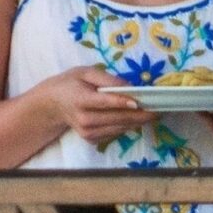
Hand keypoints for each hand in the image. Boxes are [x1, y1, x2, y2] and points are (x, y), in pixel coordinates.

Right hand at [35, 66, 155, 143]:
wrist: (53, 105)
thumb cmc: (71, 83)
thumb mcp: (85, 72)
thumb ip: (107, 79)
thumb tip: (129, 87)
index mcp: (81, 99)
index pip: (105, 102)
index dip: (123, 102)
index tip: (140, 102)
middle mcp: (84, 119)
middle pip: (116, 118)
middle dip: (140, 115)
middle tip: (159, 110)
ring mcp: (87, 132)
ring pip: (119, 128)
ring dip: (138, 122)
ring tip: (155, 114)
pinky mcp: (91, 139)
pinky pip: (114, 133)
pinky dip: (127, 126)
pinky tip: (138, 119)